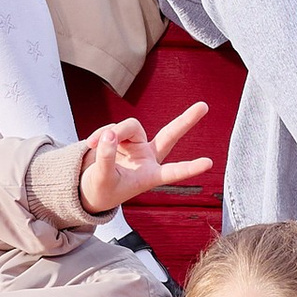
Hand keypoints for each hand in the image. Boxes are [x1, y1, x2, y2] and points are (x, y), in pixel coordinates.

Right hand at [78, 101, 212, 218]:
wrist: (86, 187)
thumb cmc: (100, 190)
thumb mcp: (101, 179)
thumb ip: (106, 158)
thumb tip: (110, 135)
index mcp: (149, 176)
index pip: (172, 172)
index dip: (190, 168)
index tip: (209, 163)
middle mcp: (147, 158)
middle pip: (169, 135)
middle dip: (186, 120)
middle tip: (204, 106)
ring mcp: (136, 145)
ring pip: (131, 126)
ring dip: (113, 132)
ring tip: (94, 144)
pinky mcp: (122, 137)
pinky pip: (113, 128)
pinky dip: (100, 134)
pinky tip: (91, 142)